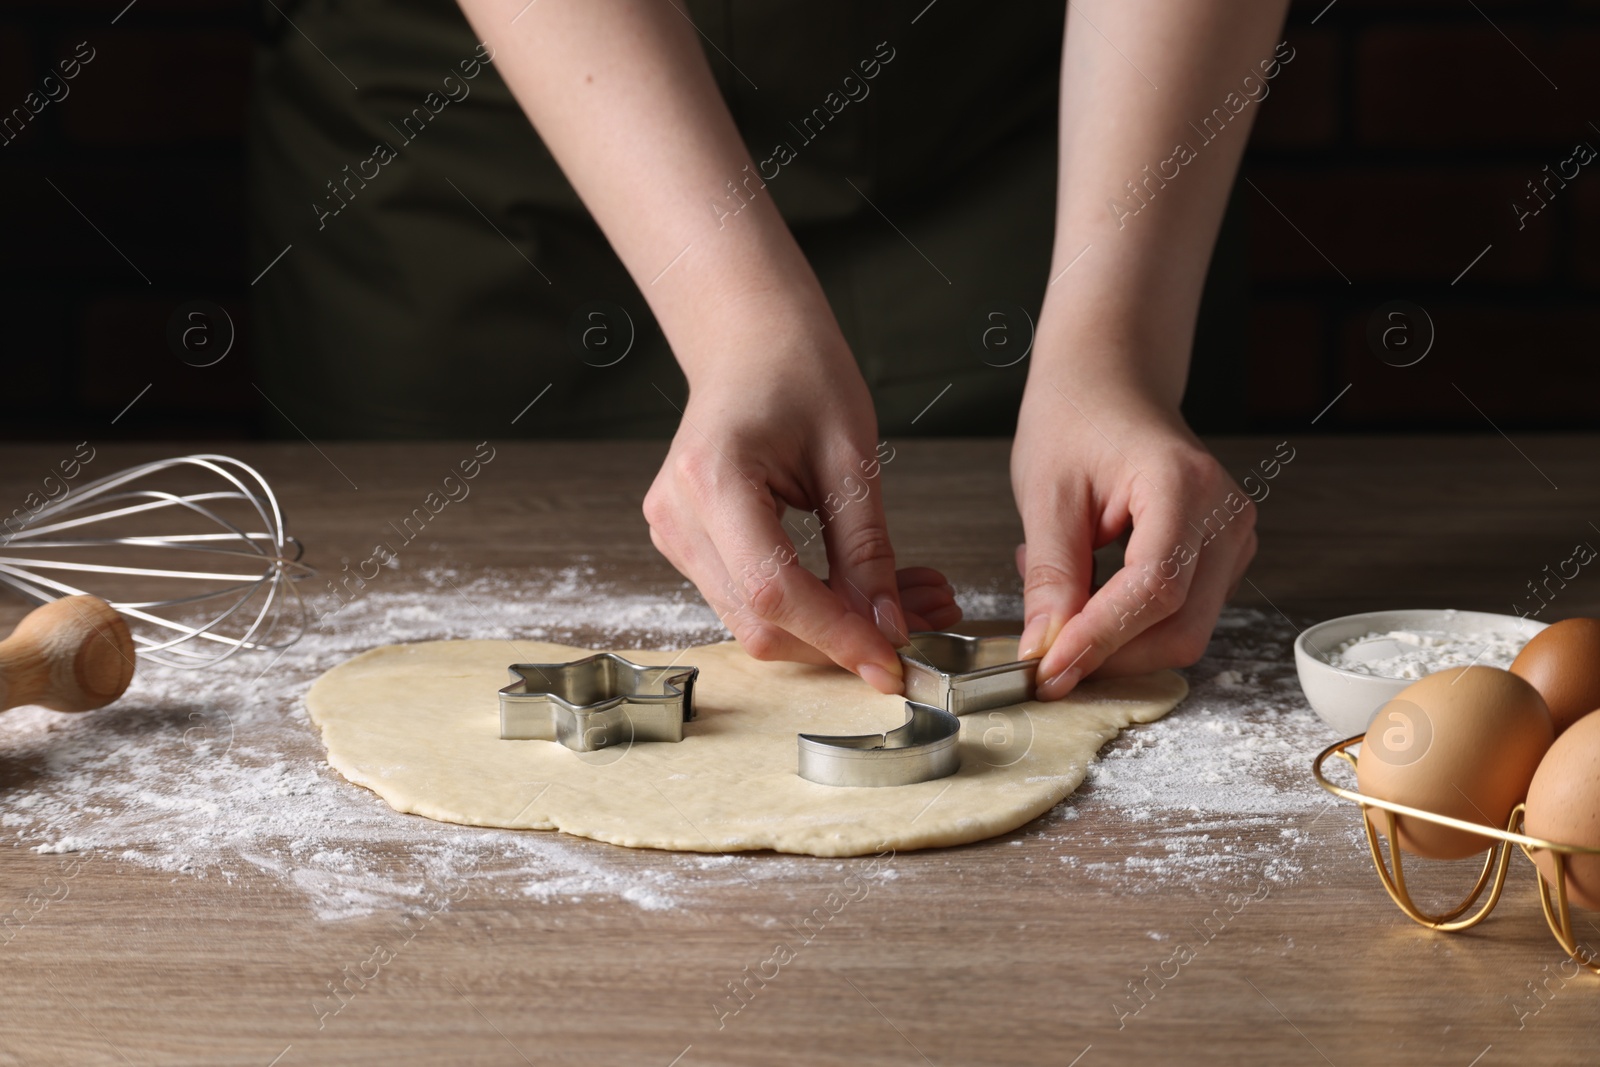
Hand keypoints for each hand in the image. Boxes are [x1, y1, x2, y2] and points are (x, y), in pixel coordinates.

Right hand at [644, 318, 959, 692]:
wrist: (750, 342)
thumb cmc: (798, 372)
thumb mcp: (852, 456)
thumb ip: (867, 549)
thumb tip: (888, 627)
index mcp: (713, 480)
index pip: (774, 591)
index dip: (837, 637)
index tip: (894, 663)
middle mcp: (679, 515)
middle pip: (761, 622)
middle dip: (844, 637)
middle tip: (924, 620)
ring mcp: (675, 534)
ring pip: (757, 621)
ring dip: (834, 625)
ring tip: (908, 597)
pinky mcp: (688, 545)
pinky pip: (751, 599)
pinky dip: (811, 605)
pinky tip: (863, 587)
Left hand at [1010, 377, 1255, 698]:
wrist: (1111, 383)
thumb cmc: (1077, 418)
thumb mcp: (1046, 494)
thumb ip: (1049, 576)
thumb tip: (1043, 648)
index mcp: (1183, 486)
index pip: (1153, 589)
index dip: (1100, 639)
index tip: (1048, 670)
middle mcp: (1225, 516)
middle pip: (1179, 626)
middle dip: (1109, 656)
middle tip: (1041, 652)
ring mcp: (1233, 538)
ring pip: (1183, 631)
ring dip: (1116, 640)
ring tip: (1060, 594)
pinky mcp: (1223, 557)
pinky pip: (1182, 615)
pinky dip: (1130, 624)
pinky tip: (1088, 588)